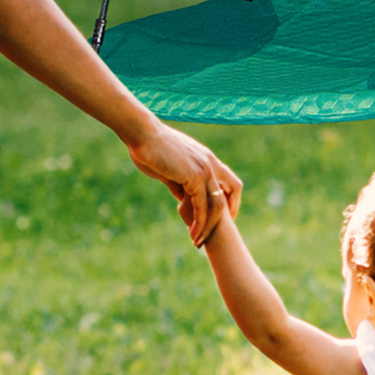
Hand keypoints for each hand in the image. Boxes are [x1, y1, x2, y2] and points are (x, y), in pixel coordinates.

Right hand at [124, 119, 240, 243]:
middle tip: (215, 234)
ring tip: (198, 241)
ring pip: (217, 204)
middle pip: (231, 192)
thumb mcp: (169, 169)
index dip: (230, 200)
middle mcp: (210, 163)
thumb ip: (179, 183)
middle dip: (226, 216)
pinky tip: (192, 233)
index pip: (229, 181)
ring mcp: (204, 169)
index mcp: (206, 158)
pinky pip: (202, 206)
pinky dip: (199, 222)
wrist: (142, 134)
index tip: (222, 217)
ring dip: (209, 226)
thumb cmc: (150, 148)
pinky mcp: (194, 176)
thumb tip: (182, 198)